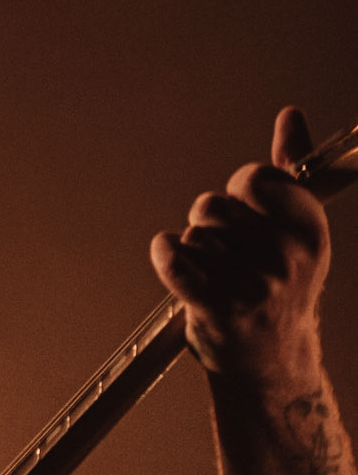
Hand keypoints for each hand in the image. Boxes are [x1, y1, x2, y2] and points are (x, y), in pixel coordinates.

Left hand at [150, 106, 329, 378]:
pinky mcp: (218, 310)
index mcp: (310, 230)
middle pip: (214, 206)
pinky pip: (176, 263)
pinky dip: (165, 254)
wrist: (270, 360)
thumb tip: (290, 115)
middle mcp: (287, 258)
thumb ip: (290, 169)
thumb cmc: (279, 286)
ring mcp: (253, 286)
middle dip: (210, 222)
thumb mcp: (297, 228)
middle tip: (227, 250)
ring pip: (193, 237)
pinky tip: (166, 253)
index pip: (255, 179)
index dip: (240, 191)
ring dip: (194, 251)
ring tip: (215, 275)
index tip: (246, 209)